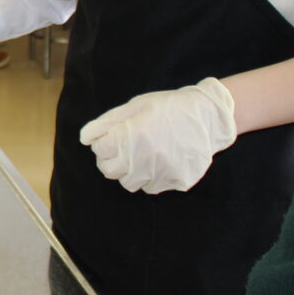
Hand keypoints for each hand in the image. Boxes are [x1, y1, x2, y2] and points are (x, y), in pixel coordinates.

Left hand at [78, 77, 235, 193]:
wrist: (209, 116)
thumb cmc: (168, 107)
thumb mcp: (135, 106)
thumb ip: (107, 122)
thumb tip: (85, 138)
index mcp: (131, 137)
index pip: (100, 151)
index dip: (103, 143)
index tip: (113, 138)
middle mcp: (144, 158)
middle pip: (109, 171)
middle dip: (111, 160)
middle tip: (123, 149)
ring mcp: (161, 173)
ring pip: (129, 183)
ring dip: (129, 171)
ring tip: (142, 155)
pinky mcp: (176, 182)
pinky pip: (151, 188)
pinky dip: (150, 178)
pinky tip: (159, 161)